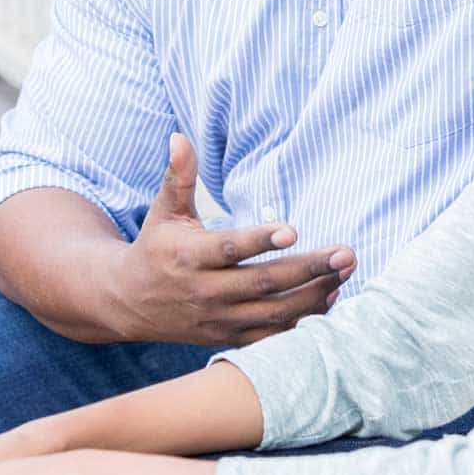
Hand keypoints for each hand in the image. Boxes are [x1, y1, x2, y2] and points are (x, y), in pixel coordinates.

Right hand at [109, 134, 355, 345]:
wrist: (128, 303)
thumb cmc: (155, 248)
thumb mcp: (164, 212)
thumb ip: (179, 176)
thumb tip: (180, 137)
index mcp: (190, 256)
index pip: (229, 249)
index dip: (260, 241)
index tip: (292, 231)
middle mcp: (205, 291)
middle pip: (262, 282)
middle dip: (308, 268)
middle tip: (345, 253)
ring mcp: (219, 318)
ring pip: (272, 312)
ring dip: (313, 294)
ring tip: (344, 273)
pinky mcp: (228, 337)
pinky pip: (270, 336)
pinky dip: (301, 322)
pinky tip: (329, 300)